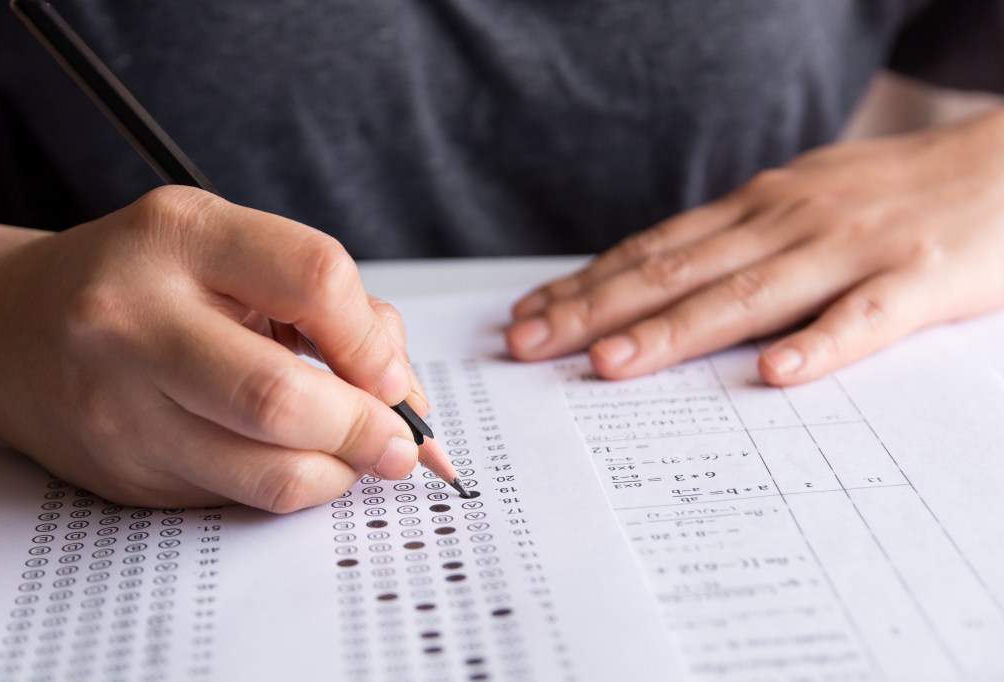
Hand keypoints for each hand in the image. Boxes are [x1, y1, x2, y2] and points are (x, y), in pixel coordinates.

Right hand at [0, 186, 425, 511]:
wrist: (15, 327)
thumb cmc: (143, 280)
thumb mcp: (230, 250)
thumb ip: (327, 305)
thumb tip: (402, 391)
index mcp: (183, 239)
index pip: (315, 279)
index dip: (374, 340)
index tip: (391, 374)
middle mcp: (138, 322)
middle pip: (283, 399)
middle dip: (365, 430)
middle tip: (397, 439)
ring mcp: (123, 408)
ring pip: (269, 474)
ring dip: (340, 472)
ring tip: (354, 452)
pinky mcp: (127, 475)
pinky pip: (241, 498)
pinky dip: (290, 485)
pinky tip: (290, 456)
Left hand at [507, 108, 1003, 383]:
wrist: (1002, 163)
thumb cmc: (890, 195)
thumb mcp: (799, 204)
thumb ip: (736, 242)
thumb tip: (659, 280)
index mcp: (758, 208)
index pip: (654, 248)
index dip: (587, 284)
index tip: (530, 314)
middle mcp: (787, 222)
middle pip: (678, 271)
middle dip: (596, 310)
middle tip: (530, 344)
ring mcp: (850, 249)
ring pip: (749, 294)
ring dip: (674, 331)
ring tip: (611, 363)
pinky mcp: (917, 280)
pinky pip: (863, 317)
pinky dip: (819, 344)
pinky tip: (776, 375)